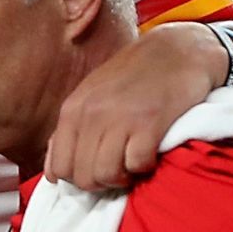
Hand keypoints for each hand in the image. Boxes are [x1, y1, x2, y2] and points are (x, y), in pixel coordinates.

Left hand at [44, 22, 225, 190]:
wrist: (178, 49)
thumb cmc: (136, 74)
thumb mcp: (93, 94)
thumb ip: (72, 129)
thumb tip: (53, 172)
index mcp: (73, 108)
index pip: (59, 167)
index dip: (78, 178)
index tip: (97, 169)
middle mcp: (92, 114)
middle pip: (83, 177)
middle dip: (102, 182)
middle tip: (120, 167)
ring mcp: (120, 118)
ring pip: (106, 175)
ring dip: (123, 177)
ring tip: (134, 160)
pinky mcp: (149, 123)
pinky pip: (136, 165)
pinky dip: (144, 166)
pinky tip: (151, 152)